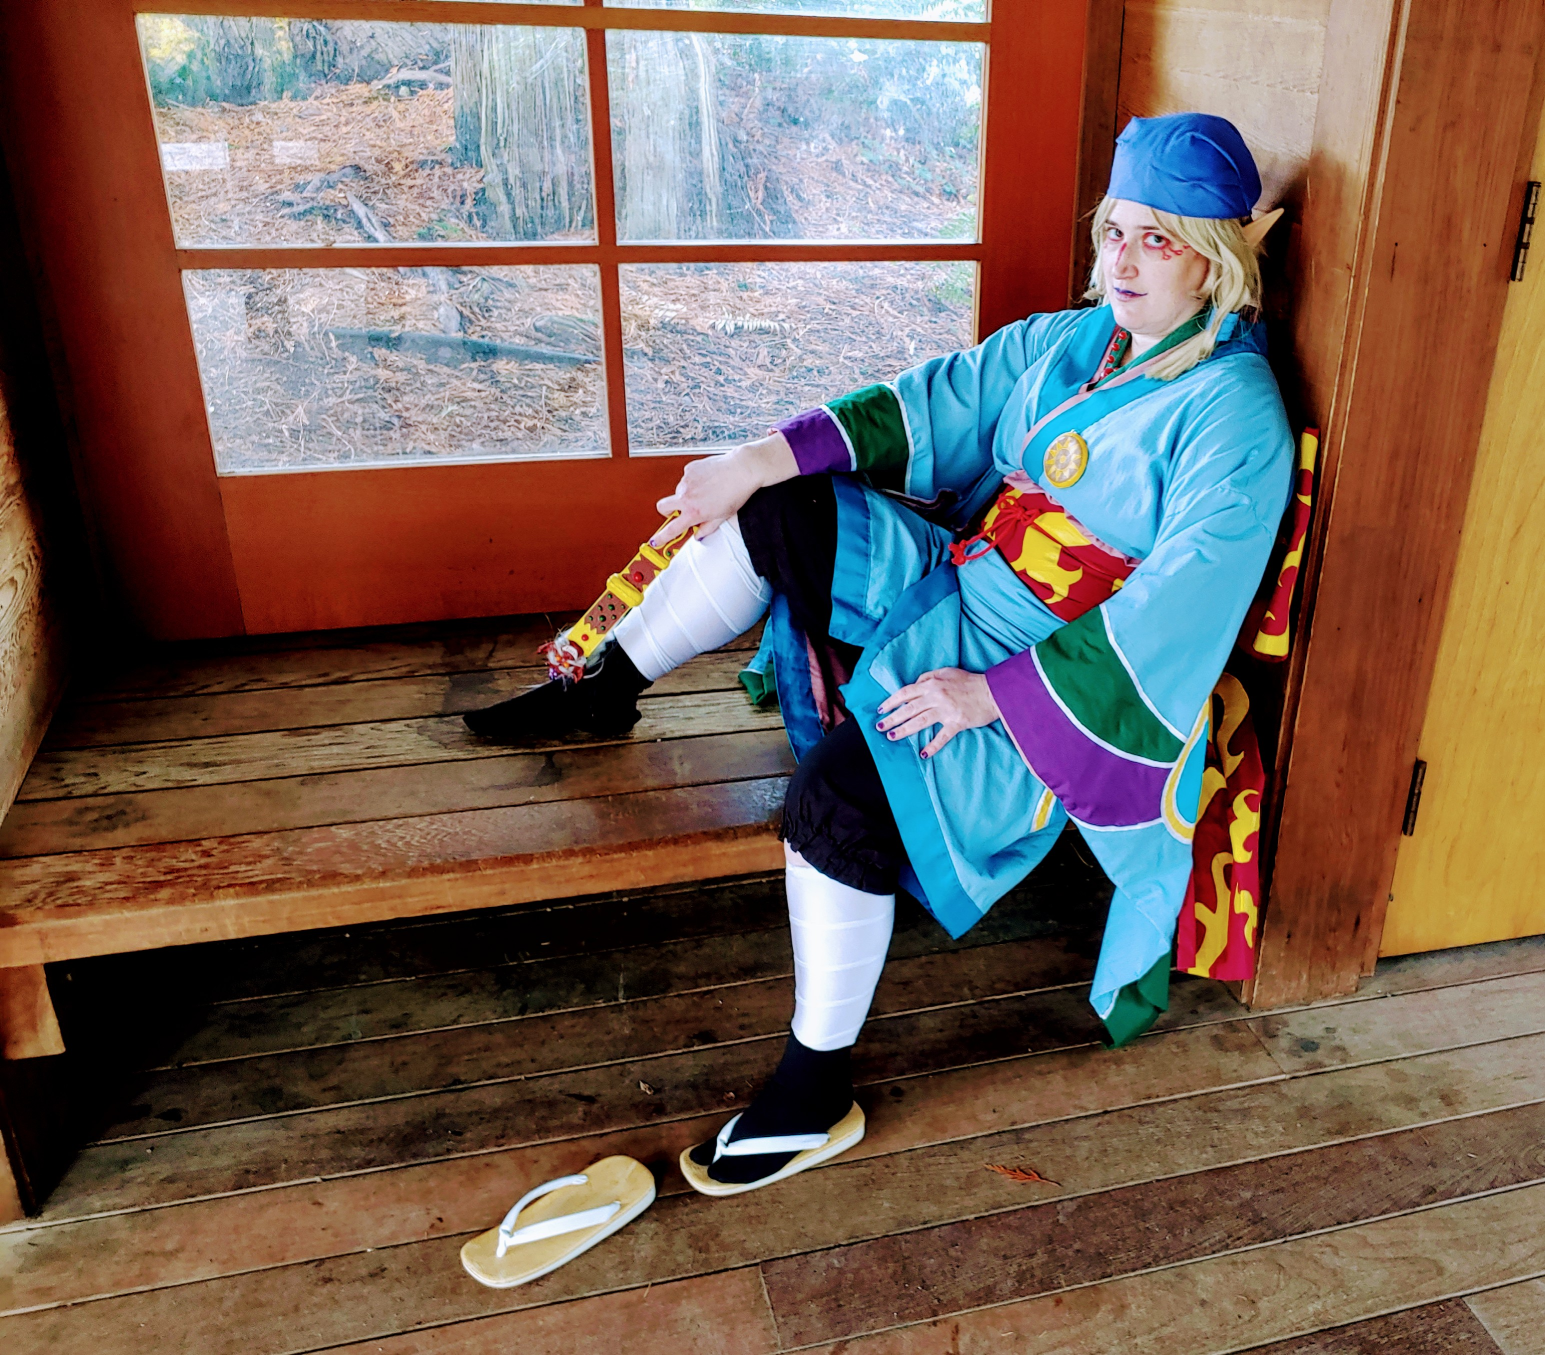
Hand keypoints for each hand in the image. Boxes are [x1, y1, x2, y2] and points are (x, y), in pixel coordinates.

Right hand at [651, 433, 796, 544]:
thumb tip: (699, 533)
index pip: (672, 529)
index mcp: (694, 512)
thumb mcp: (722, 516)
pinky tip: (708, 480)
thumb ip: (707, 528)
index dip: (661, 537)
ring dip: (687, 494)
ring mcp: (686, 481)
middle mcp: (686, 496)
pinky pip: (686, 478)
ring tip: (707, 491)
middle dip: (668, 511)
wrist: (743, 469)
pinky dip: (694, 481)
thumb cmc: (736, 492)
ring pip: (678, 492)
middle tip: (682, 511)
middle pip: (663, 507)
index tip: (655, 541)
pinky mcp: (690, 469)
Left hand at [876, 668, 1002, 758]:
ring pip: (920, 722)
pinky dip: (933, 745)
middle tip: (880, 727)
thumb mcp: (947, 672)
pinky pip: (942, 736)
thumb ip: (929, 677)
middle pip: (908, 709)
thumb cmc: (969, 681)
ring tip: (892, 737)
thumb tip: (915, 684)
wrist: (993, 691)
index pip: (905, 693)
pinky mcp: (957, 723)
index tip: (880, 709)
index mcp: (932, 684)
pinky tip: (923, 753)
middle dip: (892, 718)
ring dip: (904, 730)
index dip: (891, 701)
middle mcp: (936, 697)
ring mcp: (946, 711)